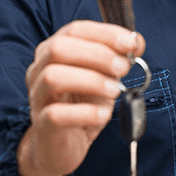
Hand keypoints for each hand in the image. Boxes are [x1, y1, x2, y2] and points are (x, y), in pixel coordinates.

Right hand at [17, 20, 144, 175]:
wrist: (61, 145)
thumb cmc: (82, 104)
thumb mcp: (103, 77)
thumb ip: (117, 58)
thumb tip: (137, 43)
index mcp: (54, 51)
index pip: (75, 30)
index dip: (105, 33)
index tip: (132, 43)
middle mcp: (39, 69)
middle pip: (59, 48)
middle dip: (97, 54)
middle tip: (123, 68)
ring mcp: (37, 97)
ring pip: (52, 77)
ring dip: (90, 80)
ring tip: (115, 91)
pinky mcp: (42, 124)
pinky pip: (56, 114)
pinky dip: (84, 112)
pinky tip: (103, 114)